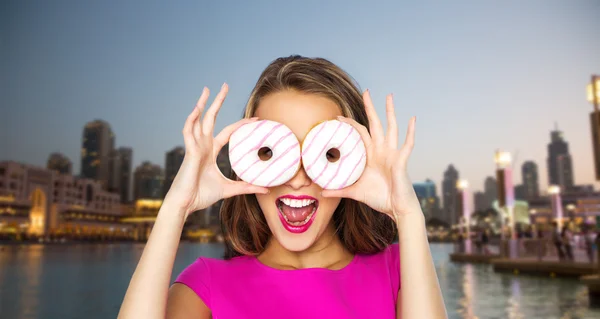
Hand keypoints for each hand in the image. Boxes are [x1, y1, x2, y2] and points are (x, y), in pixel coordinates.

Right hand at [164, 84, 268, 218]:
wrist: (185, 204)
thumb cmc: (201, 196)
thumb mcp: (229, 189)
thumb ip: (246, 187)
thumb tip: (266, 189)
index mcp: (210, 151)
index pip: (228, 132)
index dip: (241, 124)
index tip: (255, 118)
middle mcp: (202, 145)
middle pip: (211, 118)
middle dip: (217, 102)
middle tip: (225, 85)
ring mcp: (195, 147)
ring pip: (198, 120)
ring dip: (202, 104)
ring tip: (207, 89)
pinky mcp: (189, 152)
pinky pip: (188, 132)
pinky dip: (191, 119)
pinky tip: (197, 108)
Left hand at [322, 90, 419, 218]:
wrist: (397, 209)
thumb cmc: (380, 198)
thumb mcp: (355, 192)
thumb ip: (339, 190)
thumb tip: (322, 193)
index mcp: (371, 155)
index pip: (360, 134)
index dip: (351, 124)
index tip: (339, 117)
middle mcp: (382, 151)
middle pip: (375, 124)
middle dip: (370, 108)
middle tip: (366, 91)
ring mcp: (392, 154)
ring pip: (391, 128)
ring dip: (390, 112)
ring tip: (389, 96)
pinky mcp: (401, 161)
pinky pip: (407, 144)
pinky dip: (410, 132)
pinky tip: (412, 119)